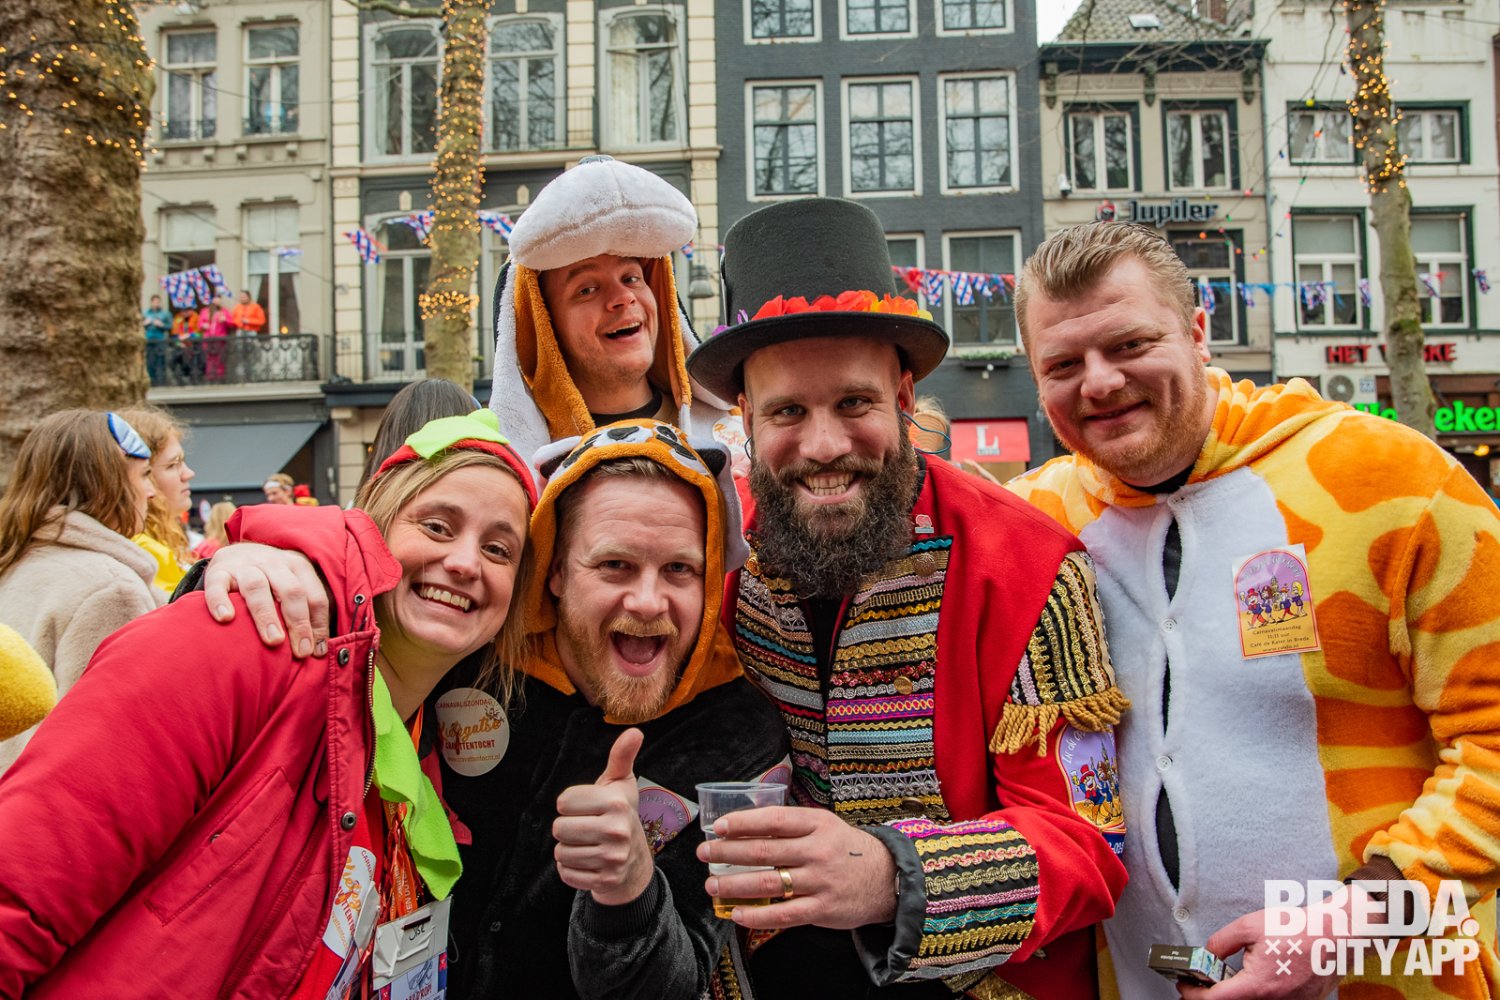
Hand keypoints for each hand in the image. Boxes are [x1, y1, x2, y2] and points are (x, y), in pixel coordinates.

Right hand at [203, 542, 329, 656]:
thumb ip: (306, 609)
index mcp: (297, 566)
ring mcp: (244, 566)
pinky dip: (220, 601)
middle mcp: (273, 563)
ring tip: (274, 640)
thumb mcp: (292, 584)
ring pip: (256, 587)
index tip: (317, 651)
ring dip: (267, 615)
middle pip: (290, 591)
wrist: (235, 551)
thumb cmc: (271, 579)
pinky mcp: (217, 572)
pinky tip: (226, 618)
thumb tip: (318, 650)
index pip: (314, 595)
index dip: (319, 623)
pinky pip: (217, 585)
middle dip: (298, 622)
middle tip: (301, 651)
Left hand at [553, 728, 654, 906]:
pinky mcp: (605, 881)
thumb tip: (635, 731)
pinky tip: (588, 862)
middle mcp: (617, 831)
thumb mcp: (621, 784)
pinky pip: (566, 873)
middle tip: (586, 827)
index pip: (564, 802)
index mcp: (616, 804)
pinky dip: (571, 869)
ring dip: (568, 849)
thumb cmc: (621, 814)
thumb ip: (621, 757)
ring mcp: (612, 859)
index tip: (587, 807)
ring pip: (561, 852)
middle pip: (559, 829)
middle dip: (567, 828)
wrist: (634, 861)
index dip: (571, 804)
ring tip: (587, 844)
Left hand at [696, 806, 896, 929]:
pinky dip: (758, 916)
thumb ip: (790, 825)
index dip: (743, 823)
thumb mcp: (824, 826)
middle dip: (729, 854)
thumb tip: (743, 824)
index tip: (718, 827)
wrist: (886, 878)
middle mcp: (818, 851)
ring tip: (712, 885)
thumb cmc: (843, 849)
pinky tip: (737, 914)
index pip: (774, 821)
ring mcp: (821, 881)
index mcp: (817, 824)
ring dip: (735, 885)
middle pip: (765, 852)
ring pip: (769, 884)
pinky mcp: (822, 909)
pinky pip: (784, 915)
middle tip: (704, 855)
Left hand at [1178, 895, 1354, 999]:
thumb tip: (1208, 955)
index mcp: (1258, 986)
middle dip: (1213, 994)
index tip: (1185, 986)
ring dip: (1237, 993)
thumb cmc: (1297, 929)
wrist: (1337, 934)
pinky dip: (1258, 993)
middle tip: (1201, 982)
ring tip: (1229, 975)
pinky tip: (1256, 976)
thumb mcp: (1249, 926)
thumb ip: (1221, 942)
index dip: (1194, 995)